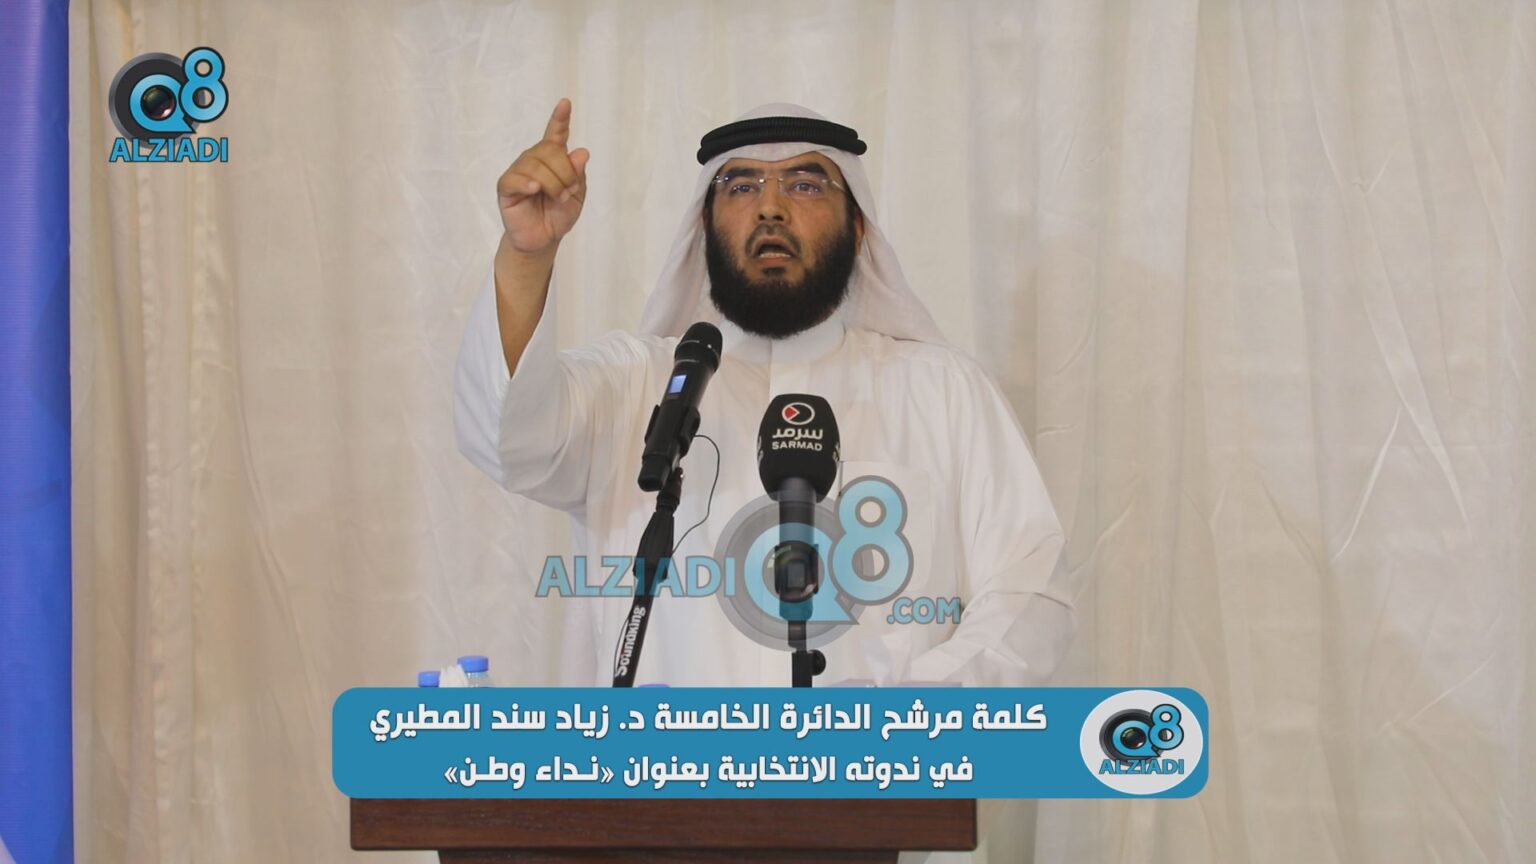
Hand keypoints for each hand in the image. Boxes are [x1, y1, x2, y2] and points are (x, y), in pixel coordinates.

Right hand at [496, 98, 590, 254]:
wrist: (543, 238)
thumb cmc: (558, 214)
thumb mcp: (576, 195)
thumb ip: (578, 175)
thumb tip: (581, 152)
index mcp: (552, 159)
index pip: (555, 135)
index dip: (560, 119)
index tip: (565, 103)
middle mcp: (534, 160)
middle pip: (550, 151)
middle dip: (566, 172)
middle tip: (568, 192)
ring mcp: (518, 171)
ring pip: (536, 166)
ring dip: (554, 184)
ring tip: (557, 199)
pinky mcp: (506, 186)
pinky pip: (515, 178)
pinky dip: (527, 183)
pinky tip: (533, 189)